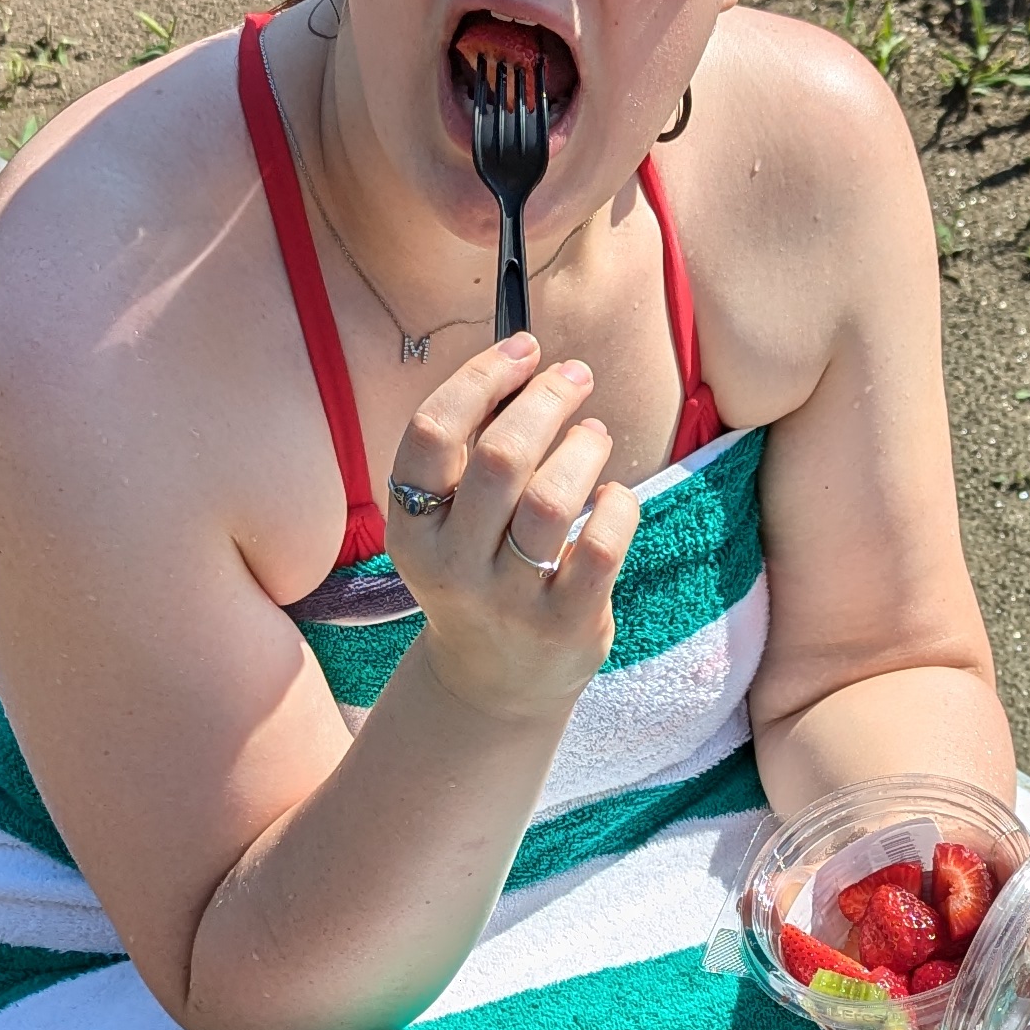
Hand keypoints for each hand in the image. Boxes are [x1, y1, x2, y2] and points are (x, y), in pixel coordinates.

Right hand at [383, 332, 639, 724]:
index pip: (432, 433)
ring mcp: (508, 599)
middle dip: (546, 400)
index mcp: (412, 527)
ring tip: (595, 436)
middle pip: (500, 457)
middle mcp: (451, 564)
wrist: (494, 681)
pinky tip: (612, 499)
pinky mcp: (564, 624)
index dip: (481, 378)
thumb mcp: (450, 524)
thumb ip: (473, 454)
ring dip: (583, 449)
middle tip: (575, 377)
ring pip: (552, 500)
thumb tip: (526, 363)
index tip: (524, 348)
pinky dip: (617, 506)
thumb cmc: (480, 572)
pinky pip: (601, 546)